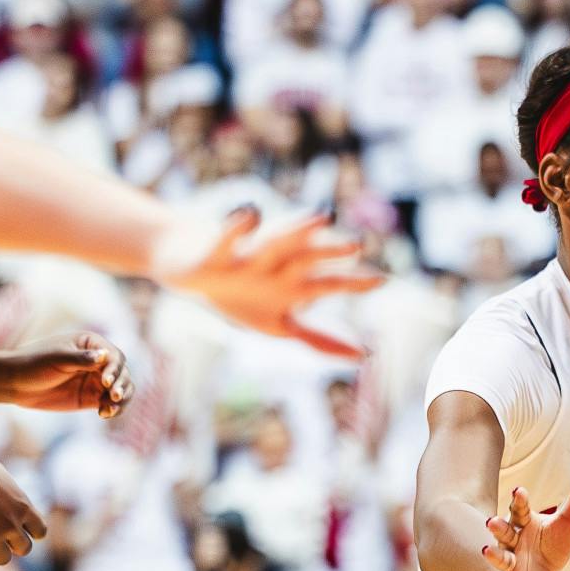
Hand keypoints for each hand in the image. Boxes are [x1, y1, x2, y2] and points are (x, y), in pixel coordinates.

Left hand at [0, 332, 132, 417]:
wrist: (14, 384)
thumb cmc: (33, 364)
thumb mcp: (57, 359)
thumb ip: (82, 358)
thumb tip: (105, 355)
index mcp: (90, 345)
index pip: (114, 356)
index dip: (115, 369)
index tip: (106, 382)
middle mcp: (98, 362)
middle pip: (123, 373)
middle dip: (121, 386)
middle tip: (112, 397)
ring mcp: (96, 380)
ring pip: (123, 389)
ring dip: (122, 400)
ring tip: (109, 409)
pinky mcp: (93, 397)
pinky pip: (112, 404)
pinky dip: (114, 410)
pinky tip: (104, 414)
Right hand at [152, 209, 383, 359]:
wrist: (186, 265)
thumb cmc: (240, 295)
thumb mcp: (279, 324)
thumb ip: (318, 339)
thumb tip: (362, 355)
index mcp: (291, 284)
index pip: (328, 283)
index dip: (353, 283)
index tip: (383, 281)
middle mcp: (274, 266)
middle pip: (307, 259)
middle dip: (330, 252)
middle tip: (357, 244)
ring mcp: (246, 257)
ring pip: (276, 242)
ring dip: (298, 231)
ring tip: (322, 217)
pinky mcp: (214, 253)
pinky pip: (228, 238)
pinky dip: (238, 228)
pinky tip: (252, 214)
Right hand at [479, 453, 569, 570]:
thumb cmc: (555, 542)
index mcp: (524, 522)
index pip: (520, 509)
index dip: (519, 501)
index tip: (520, 491)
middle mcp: (512, 541)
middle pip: (504, 532)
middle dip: (498, 527)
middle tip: (491, 521)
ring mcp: (509, 563)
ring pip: (500, 558)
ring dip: (493, 555)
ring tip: (486, 551)